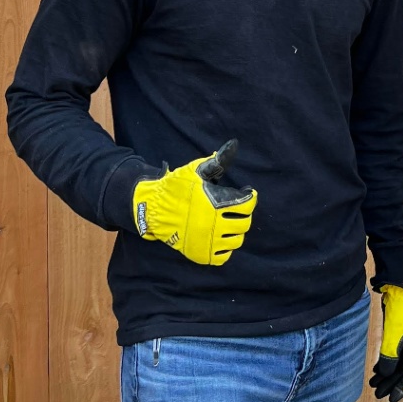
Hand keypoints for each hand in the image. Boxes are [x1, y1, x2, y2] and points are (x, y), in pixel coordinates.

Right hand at [132, 140, 255, 265]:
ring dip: (236, 231)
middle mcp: (214, 224)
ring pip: (236, 241)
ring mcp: (207, 241)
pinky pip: (223, 257)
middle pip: (244, 223)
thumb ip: (218, 160)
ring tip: (228, 222)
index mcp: (216, 203)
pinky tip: (220, 237)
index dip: (249, 196)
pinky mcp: (200, 254)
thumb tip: (234, 144)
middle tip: (236, 208)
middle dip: (243, 214)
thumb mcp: (196, 170)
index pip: (247, 204)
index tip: (245, 192)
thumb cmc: (176, 187)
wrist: (152, 208)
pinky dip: (225, 248)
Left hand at [371, 282, 402, 401]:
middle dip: (391, 383)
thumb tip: (385, 373)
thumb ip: (389, 356)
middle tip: (378, 394)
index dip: (402, 388)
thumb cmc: (400, 310)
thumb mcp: (393, 335)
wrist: (400, 287)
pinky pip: (393, 354)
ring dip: (386, 374)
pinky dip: (385, 363)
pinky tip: (375, 369)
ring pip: (397, 363)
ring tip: (373, 383)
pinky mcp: (400, 333)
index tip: (391, 399)